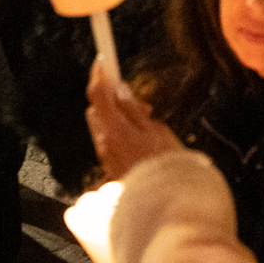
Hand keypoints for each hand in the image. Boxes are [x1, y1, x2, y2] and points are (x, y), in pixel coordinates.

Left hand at [86, 58, 183, 180]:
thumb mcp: (157, 131)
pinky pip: (109, 139)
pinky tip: (140, 135)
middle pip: (97, 109)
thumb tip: (120, 90)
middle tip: (134, 96)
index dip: (99, 73)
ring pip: (103, 124)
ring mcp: (106, 155)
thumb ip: (135, 110)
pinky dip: (119, 130)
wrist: (165, 202)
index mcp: (115, 129)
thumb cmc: (166, 167)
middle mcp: (104, 142)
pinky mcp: (111, 164)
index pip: (98, 93)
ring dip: (117, 115)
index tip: (103, 60)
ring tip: (145, 118)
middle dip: (110, 97)